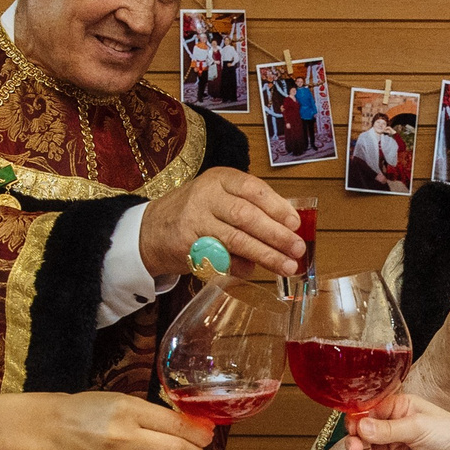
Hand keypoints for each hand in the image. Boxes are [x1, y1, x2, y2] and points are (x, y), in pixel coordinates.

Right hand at [46, 392, 211, 449]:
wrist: (55, 430)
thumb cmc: (91, 410)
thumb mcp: (122, 400)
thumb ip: (153, 414)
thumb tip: (190, 426)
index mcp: (129, 410)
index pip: (176, 424)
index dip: (198, 431)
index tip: (208, 433)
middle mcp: (125, 437)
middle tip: (199, 449)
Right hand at [136, 166, 305, 278]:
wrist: (151, 229)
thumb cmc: (197, 212)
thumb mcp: (220, 197)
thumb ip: (251, 206)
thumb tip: (290, 226)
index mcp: (219, 179)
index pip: (252, 189)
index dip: (277, 207)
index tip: (295, 223)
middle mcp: (206, 196)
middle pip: (246, 215)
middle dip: (276, 234)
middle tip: (297, 248)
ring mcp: (194, 221)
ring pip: (236, 239)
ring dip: (265, 255)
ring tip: (287, 265)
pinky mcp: (187, 246)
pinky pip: (221, 259)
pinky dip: (240, 267)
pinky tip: (254, 270)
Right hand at [344, 392, 449, 449]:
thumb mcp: (418, 427)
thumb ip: (388, 429)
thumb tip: (361, 427)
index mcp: (400, 407)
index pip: (371, 410)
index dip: (358, 420)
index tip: (351, 430)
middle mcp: (395, 426)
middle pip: (366, 433)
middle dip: (356, 442)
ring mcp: (396, 447)